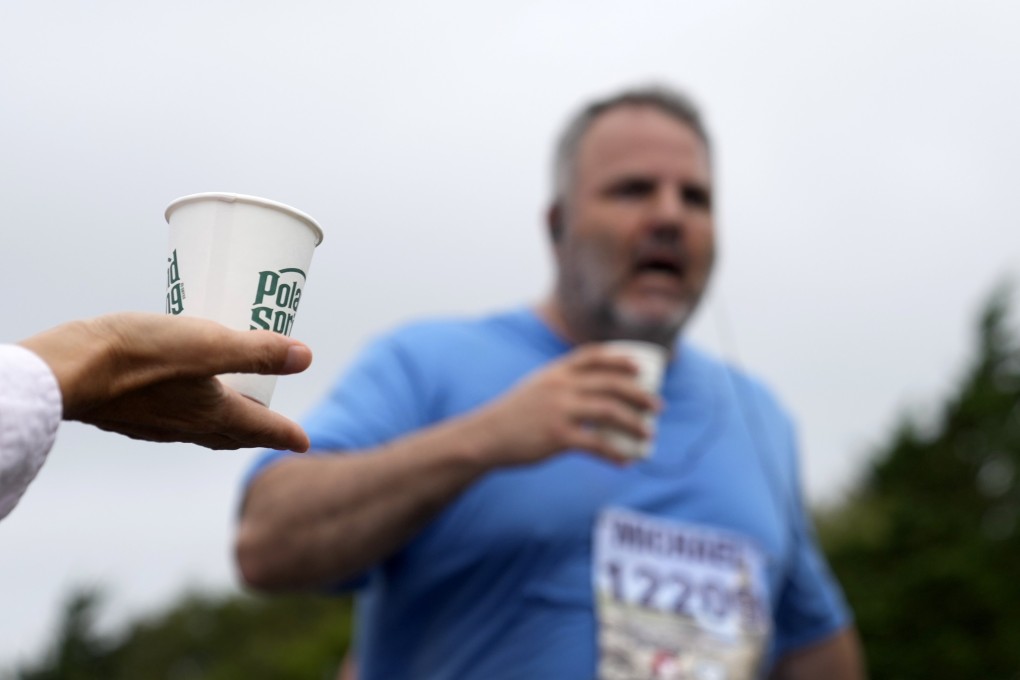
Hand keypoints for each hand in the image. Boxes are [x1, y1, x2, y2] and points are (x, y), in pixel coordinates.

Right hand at [18, 313, 312, 451]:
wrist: (66, 372)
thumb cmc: (138, 355)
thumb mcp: (207, 343)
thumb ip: (256, 351)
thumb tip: (304, 356)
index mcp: (213, 412)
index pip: (261, 428)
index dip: (286, 433)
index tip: (305, 442)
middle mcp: (187, 426)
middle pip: (233, 434)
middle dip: (257, 432)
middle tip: (274, 429)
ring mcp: (156, 424)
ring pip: (202, 430)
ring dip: (224, 424)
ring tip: (233, 411)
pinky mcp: (129, 415)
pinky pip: (173, 421)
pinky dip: (191, 414)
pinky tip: (178, 399)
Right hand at [471, 344, 660, 466]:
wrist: (485, 436)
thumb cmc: (512, 416)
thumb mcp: (534, 388)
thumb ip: (559, 386)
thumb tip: (589, 394)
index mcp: (555, 372)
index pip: (593, 356)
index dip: (620, 359)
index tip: (641, 367)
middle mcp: (560, 386)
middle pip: (610, 384)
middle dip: (640, 394)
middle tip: (657, 407)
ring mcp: (559, 410)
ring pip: (609, 412)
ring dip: (634, 423)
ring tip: (649, 434)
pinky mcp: (557, 436)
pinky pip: (595, 444)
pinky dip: (614, 453)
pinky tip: (626, 461)